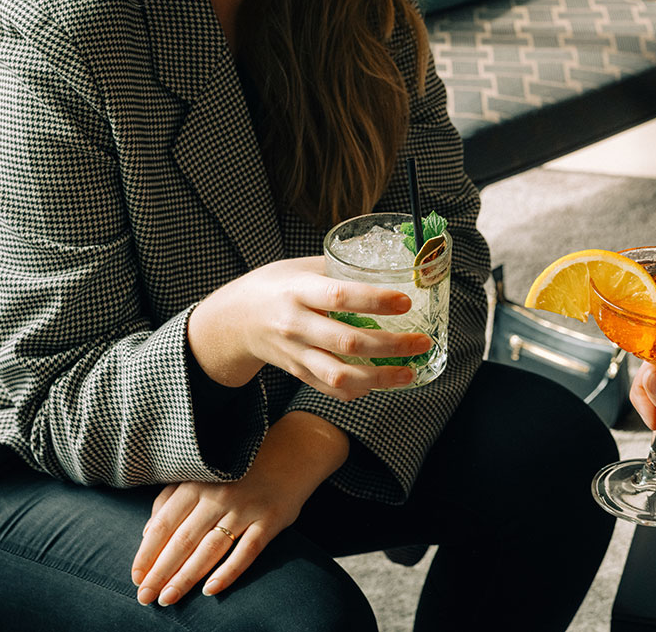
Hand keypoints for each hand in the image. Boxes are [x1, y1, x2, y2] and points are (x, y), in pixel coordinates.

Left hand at [132, 411, 344, 605]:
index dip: (147, 553)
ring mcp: (247, 507)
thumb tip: (148, 533)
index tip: (136, 578)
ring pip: (210, 549)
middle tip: (146, 597)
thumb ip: (173, 497)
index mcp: (199, 481)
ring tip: (169, 598)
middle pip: (183, 540)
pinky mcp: (271, 519)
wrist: (296, 447)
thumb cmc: (242, 464)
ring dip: (186, 577)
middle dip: (161, 572)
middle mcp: (220, 494)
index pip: (165, 523)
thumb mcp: (205, 471)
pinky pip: (247, 551)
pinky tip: (211, 590)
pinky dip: (229, 572)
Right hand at [188, 256, 431, 398]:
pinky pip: (330, 389)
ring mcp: (295, 354)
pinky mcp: (297, 373)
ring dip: (380, 378)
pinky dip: (359, 390)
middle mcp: (295, 325)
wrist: (233, 319)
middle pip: (347, 342)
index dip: (375, 300)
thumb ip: (339, 269)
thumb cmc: (275, 285)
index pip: (340, 297)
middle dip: (390, 345)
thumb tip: (389, 264)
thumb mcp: (301, 267)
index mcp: (298, 291)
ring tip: (410, 372)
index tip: (406, 302)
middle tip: (421, 342)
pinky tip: (382, 383)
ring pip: (340, 375)